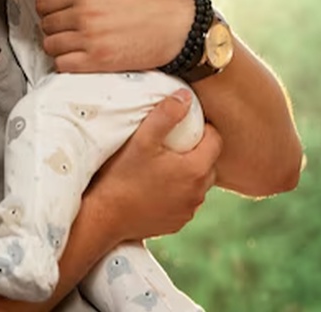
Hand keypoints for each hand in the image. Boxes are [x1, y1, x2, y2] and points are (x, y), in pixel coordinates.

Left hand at [34, 0, 190, 72]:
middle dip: (52, 22)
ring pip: (51, 45)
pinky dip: (64, 60)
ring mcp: (90, 42)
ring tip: (69, 38)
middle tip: (64, 21)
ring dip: (57, 42)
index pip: (44, 0)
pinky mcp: (99, 62)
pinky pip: (63, 65)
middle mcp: (85, 17)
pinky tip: (76, 54)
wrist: (181, 26)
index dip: (48, 2)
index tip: (58, 5)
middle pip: (46, 23)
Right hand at [84, 89, 220, 242]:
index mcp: (196, 170)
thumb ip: (166, 114)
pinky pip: (185, 202)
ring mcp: (189, 211)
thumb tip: (186, 96)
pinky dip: (178, 193)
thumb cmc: (122, 177)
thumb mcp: (143, 139)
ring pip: (198, 184)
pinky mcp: (178, 223)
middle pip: (209, 162)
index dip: (203, 129)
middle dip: (197, 151)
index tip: (185, 126)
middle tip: (173, 143)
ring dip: (188, 173)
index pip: (215, 140)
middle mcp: (199, 193)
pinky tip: (158, 186)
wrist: (104, 217)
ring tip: (164, 164)